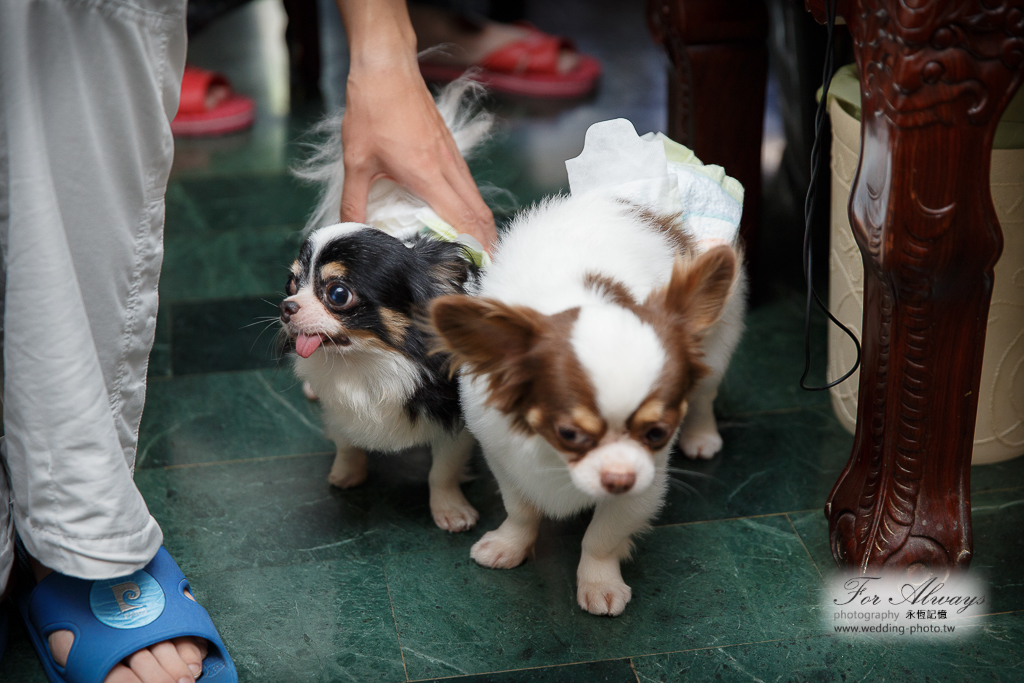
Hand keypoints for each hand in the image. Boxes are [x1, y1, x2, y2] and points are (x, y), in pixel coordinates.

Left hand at [339, 56, 496, 250]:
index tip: (477, 267)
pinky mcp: (448, 146)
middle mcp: (446, 167)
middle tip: (485, 265)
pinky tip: (461, 211)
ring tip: (479, 246)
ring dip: (481, 223)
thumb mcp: (355, 162)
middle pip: (478, 212)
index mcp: (427, 175)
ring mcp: (451, 155)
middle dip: (485, 241)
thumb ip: (353, 202)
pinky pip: (466, 182)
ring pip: (475, 197)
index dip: (473, 246)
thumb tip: (350, 230)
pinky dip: (471, 204)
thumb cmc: (372, 110)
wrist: (386, 68)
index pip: (461, 220)